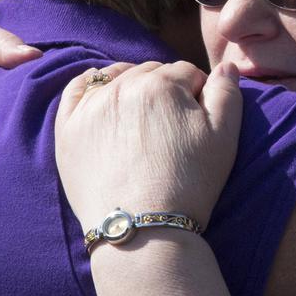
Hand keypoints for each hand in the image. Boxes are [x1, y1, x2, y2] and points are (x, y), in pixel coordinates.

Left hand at [55, 61, 241, 231]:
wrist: (144, 230)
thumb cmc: (190, 183)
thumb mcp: (225, 138)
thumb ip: (227, 93)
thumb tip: (227, 65)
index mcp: (162, 84)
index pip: (186, 73)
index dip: (197, 94)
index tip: (197, 121)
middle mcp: (122, 87)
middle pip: (151, 72)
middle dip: (165, 89)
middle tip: (171, 126)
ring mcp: (90, 107)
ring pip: (116, 77)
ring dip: (131, 85)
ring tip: (141, 117)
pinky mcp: (67, 129)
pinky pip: (76, 90)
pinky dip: (90, 87)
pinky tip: (102, 98)